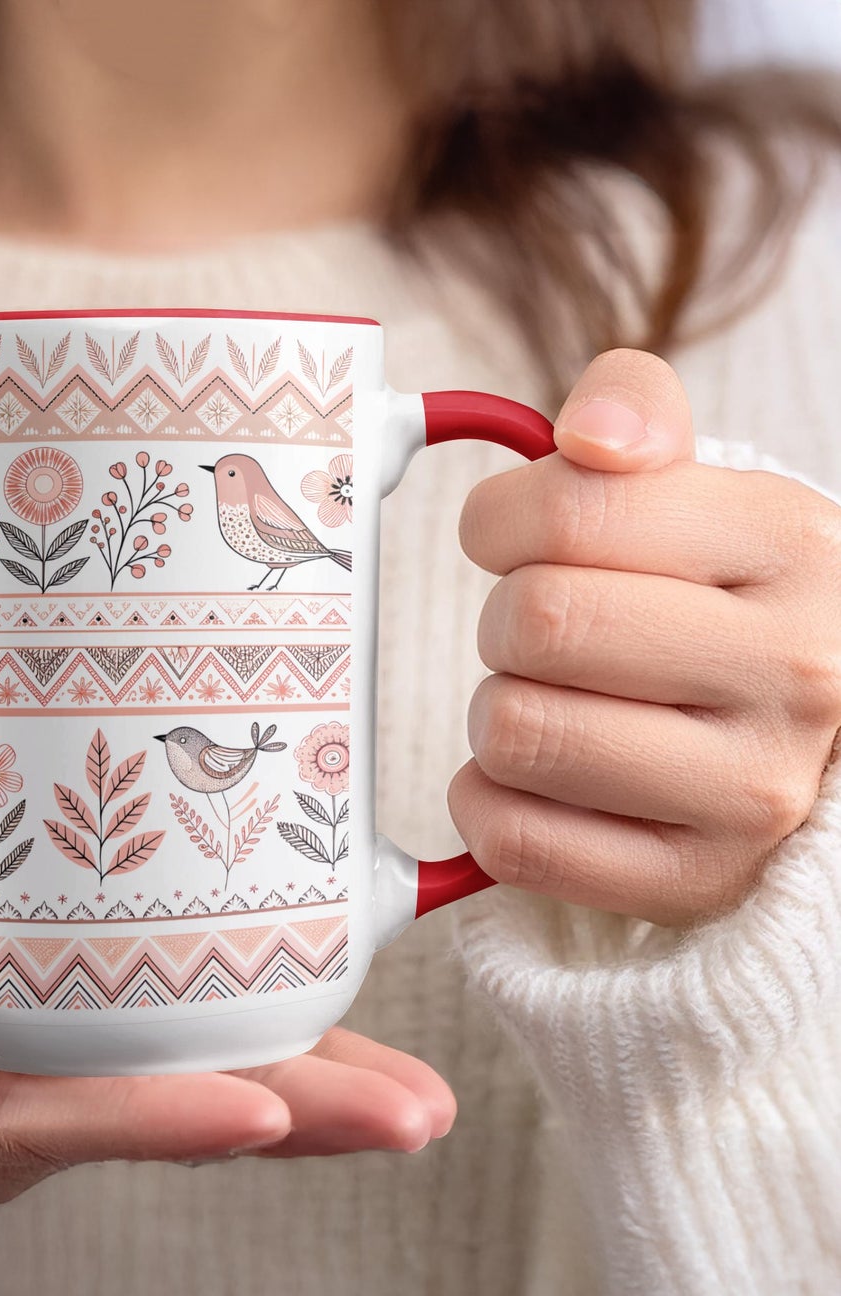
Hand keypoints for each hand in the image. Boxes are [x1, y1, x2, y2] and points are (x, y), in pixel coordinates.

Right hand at [0, 840, 455, 1203]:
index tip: (257, 1107)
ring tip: (415, 1093)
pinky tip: (330, 1018)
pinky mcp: (49, 1038)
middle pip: (147, 1119)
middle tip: (412, 1114)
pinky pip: (158, 1046)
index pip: (40, 1123)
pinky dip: (248, 1037)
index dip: (150, 1120)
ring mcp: (26, 1079)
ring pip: (174, 1090)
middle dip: (284, 1119)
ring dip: (298, 1090)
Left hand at [451, 349, 840, 928]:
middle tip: (539, 633)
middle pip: (534, 623)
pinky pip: (515, 840)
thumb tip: (588, 435)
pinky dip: (488, 803)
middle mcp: (795, 671)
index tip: (511, 539)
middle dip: (503, 620)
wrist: (810, 735)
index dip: (498, 521)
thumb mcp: (702, 489)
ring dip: (497, 712)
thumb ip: (634, 413)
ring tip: (550, 703)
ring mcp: (752, 792)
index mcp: (791, 543)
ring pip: (516, 733)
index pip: (569, 512)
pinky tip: (533, 779)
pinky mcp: (694, 881)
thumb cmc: (720, 600)